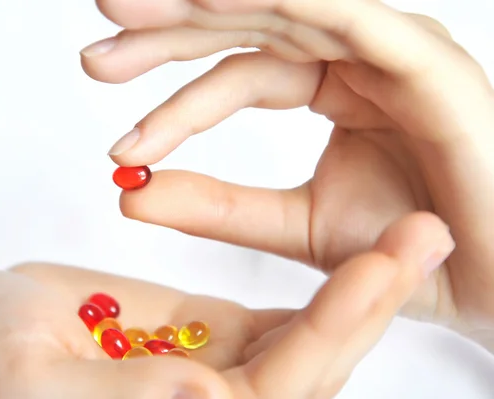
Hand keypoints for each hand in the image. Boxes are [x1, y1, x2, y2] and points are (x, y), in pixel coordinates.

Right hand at [0, 215, 452, 397]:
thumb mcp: (30, 376)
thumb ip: (113, 398)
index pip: (279, 386)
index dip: (330, 327)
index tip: (376, 262)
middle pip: (316, 359)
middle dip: (372, 297)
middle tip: (423, 229)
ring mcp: (226, 371)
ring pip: (312, 333)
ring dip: (362, 280)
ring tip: (412, 225)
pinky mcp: (221, 336)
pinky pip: (287, 315)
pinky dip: (325, 277)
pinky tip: (363, 239)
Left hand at [81, 0, 493, 339]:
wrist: (491, 280)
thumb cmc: (405, 246)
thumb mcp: (293, 226)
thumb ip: (217, 207)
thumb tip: (132, 191)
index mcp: (330, 85)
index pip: (235, 76)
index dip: (172, 107)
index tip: (120, 150)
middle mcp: (354, 54)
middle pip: (245, 27)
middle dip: (167, 32)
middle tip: (97, 46)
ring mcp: (386, 46)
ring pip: (279, 8)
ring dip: (203, 4)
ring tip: (123, 5)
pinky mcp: (418, 54)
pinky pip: (338, 14)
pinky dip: (277, 1)